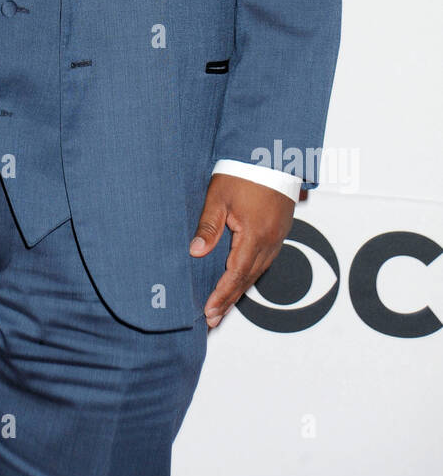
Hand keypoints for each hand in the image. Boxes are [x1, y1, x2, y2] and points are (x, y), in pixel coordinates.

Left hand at [189, 172, 295, 328]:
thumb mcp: (218, 197)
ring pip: (258, 272)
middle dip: (229, 300)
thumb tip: (196, 253)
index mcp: (255, 234)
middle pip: (248, 279)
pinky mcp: (279, 232)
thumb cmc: (244, 172)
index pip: (236, 273)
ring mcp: (278, 237)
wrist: (271, 156)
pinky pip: (264, 261)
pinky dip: (250, 275)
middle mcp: (270, 241)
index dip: (222, 295)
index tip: (209, 311)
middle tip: (213, 319)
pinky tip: (240, 281)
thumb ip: (208, 227)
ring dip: (240, 290)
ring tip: (223, 306)